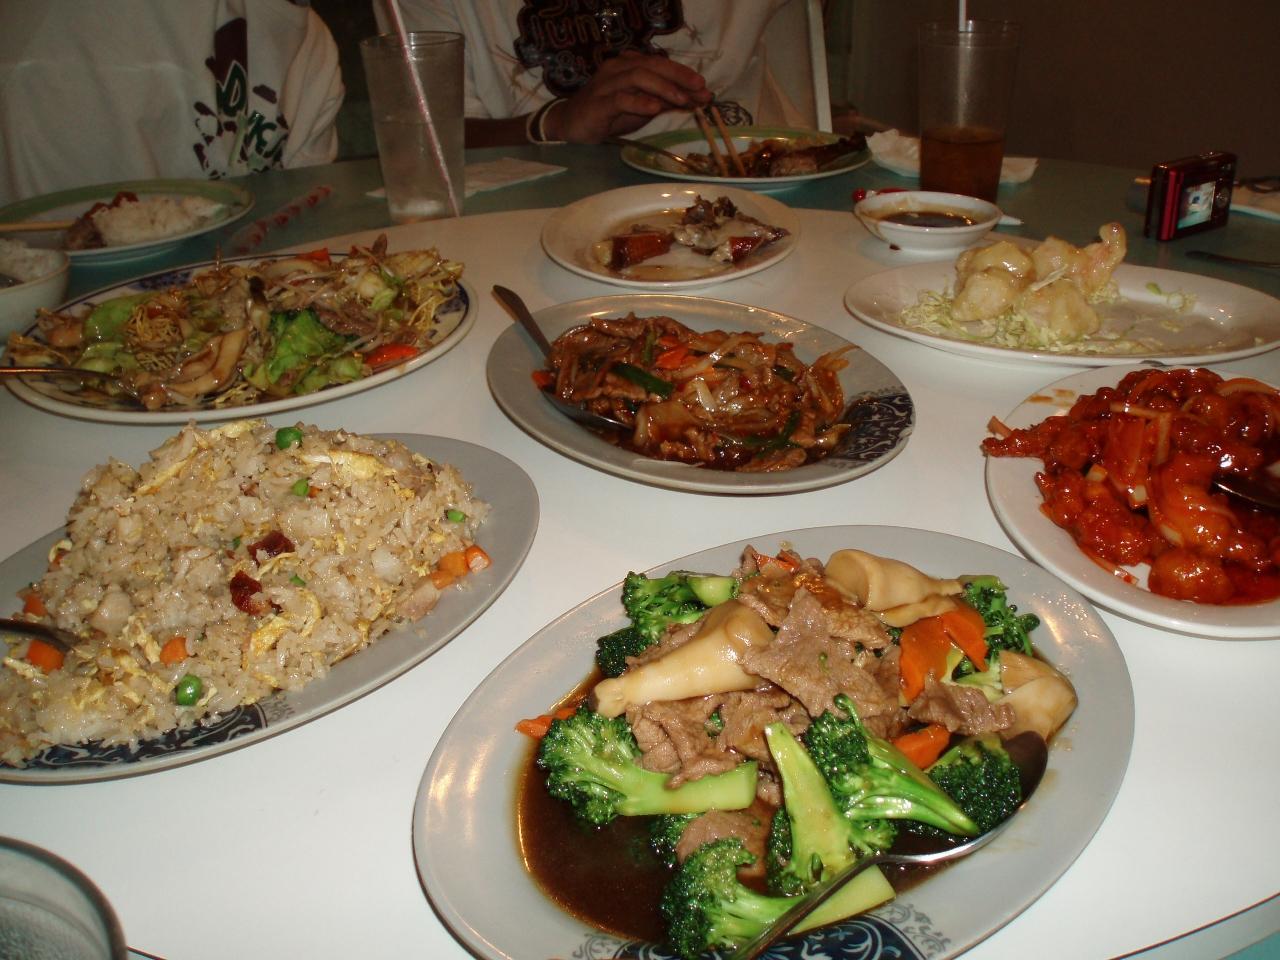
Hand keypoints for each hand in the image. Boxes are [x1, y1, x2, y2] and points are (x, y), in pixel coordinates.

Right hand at [544, 50, 711, 142]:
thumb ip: (666, 101)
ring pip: (638, 77)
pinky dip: (640, 102)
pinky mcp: (598, 103)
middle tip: (699, 88)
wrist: (571, 125)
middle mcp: (618, 69)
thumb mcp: (642, 108)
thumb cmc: (609, 115)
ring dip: (663, 88)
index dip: (683, 74)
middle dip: (678, 76)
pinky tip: (655, 108)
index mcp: (629, 65)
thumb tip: (697, 99)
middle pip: (651, 65)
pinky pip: (621, 99)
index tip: (704, 87)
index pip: (660, 65)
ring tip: (682, 100)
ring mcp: (606, 85)